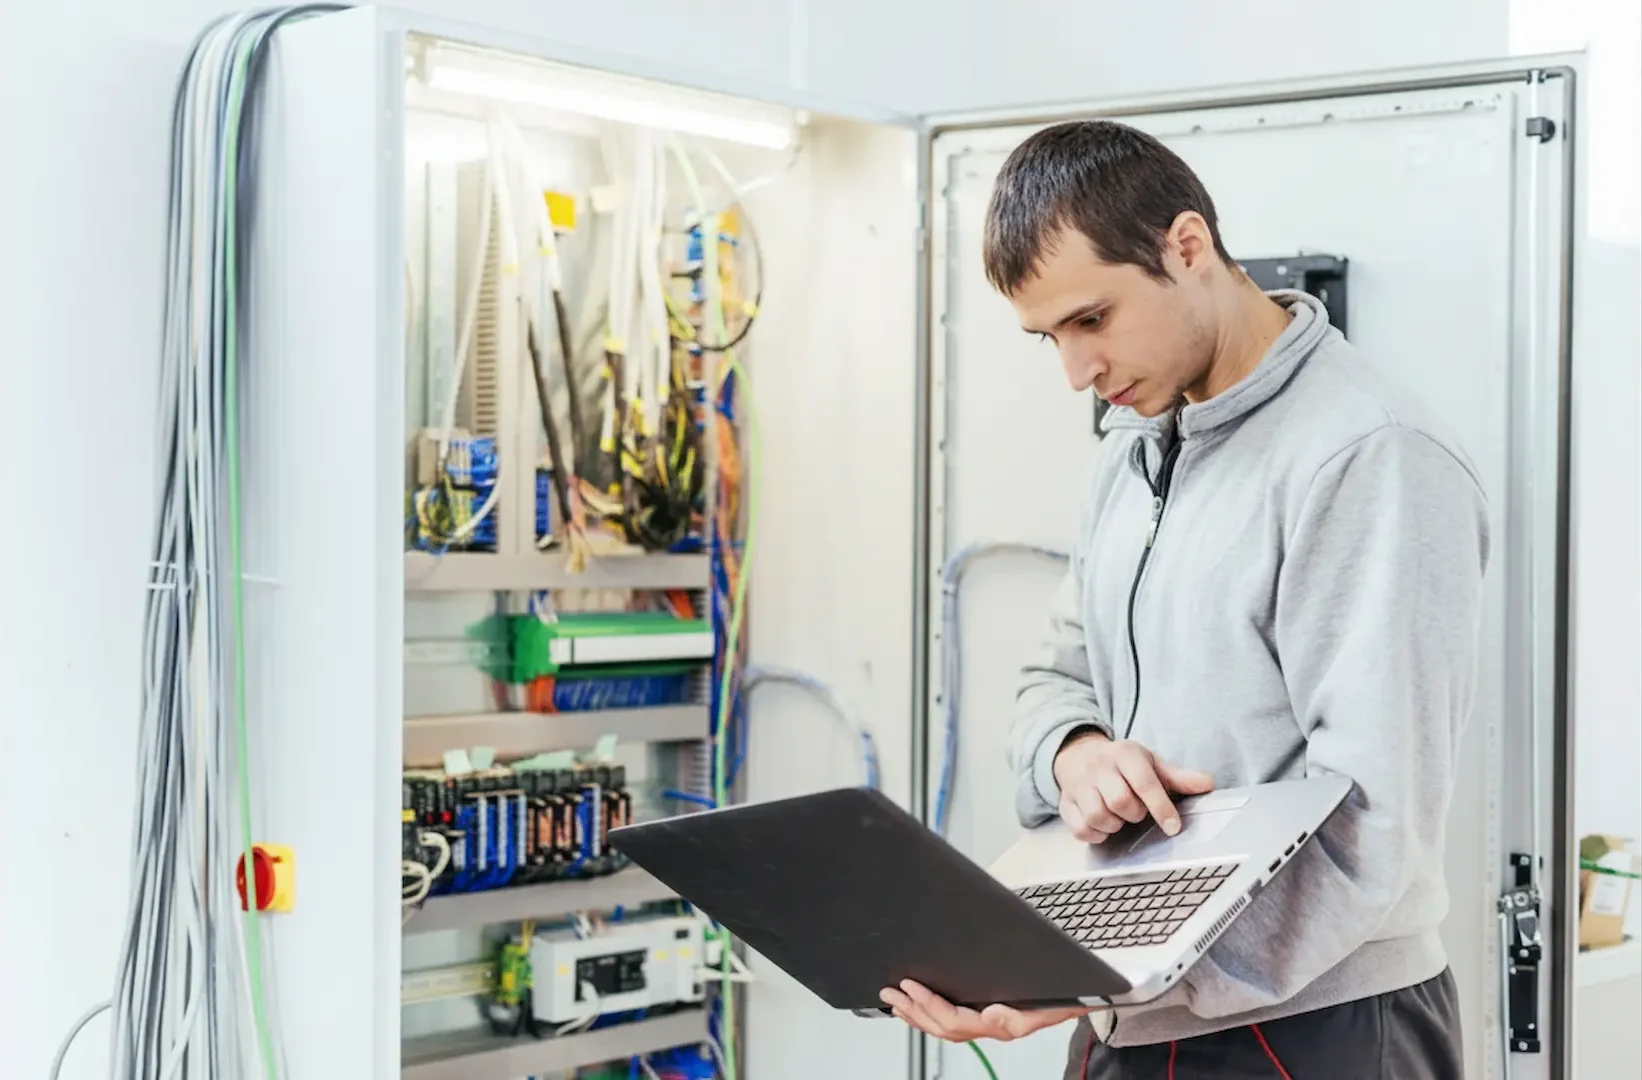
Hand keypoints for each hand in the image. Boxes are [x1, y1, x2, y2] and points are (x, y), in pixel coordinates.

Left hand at [879, 979, 1090, 1041]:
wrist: (1077, 998)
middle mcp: (989, 1028)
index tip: (913, 987)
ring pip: (942, 1028)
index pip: (957, 1019)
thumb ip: (1017, 1014)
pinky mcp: (981, 1018)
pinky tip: (912, 1007)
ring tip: (893, 999)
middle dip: (914, 1009)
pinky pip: (948, 1023)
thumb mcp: (1045, 1004)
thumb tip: (991, 1015)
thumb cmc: (1060, 997)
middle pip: (943, 1026)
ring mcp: (984, 1025)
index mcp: (1000, 1024)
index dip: (932, 1005)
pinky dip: (926, 1015)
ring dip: (915, 1013)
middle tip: (892, 990)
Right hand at [1053, 730, 1214, 842]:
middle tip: (1137, 811)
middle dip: (1134, 814)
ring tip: (1119, 817)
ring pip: (1098, 816)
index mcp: (1125, 754)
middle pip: (1120, 801)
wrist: (1078, 756)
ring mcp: (1079, 785)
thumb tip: (1208, 784)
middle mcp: (1099, 767)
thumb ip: (1179, 776)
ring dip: (1114, 824)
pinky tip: (1103, 825)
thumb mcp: (1151, 764)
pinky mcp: (1066, 804)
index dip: (1161, 807)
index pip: (1144, 782)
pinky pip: (1080, 829)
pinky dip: (1096, 834)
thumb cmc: (1122, 764)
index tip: (1173, 827)